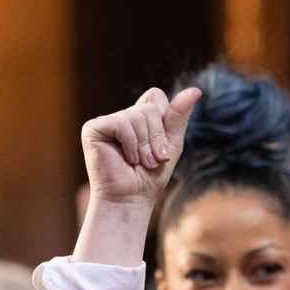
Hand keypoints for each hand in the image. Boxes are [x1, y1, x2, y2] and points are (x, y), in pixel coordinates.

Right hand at [81, 86, 201, 207]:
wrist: (131, 199)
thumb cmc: (150, 177)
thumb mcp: (171, 145)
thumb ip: (179, 116)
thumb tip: (196, 90)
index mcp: (139, 117)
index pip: (156, 97)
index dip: (163, 123)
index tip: (161, 148)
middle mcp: (122, 116)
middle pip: (149, 107)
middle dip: (157, 138)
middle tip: (151, 160)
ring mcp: (107, 121)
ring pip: (137, 115)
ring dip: (144, 146)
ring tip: (140, 163)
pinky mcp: (93, 128)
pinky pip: (121, 123)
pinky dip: (130, 144)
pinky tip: (125, 159)